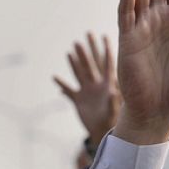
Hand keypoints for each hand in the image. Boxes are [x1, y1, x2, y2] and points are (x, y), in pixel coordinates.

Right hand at [54, 32, 119, 146]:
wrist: (103, 132)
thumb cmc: (111, 121)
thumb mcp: (113, 110)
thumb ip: (114, 101)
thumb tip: (114, 92)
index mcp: (107, 85)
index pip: (107, 64)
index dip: (106, 50)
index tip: (104, 36)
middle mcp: (96, 85)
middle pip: (90, 65)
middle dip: (85, 53)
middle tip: (81, 39)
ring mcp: (86, 92)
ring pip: (79, 74)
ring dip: (73, 64)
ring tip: (69, 52)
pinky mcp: (78, 100)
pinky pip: (69, 90)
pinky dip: (62, 85)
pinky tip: (55, 78)